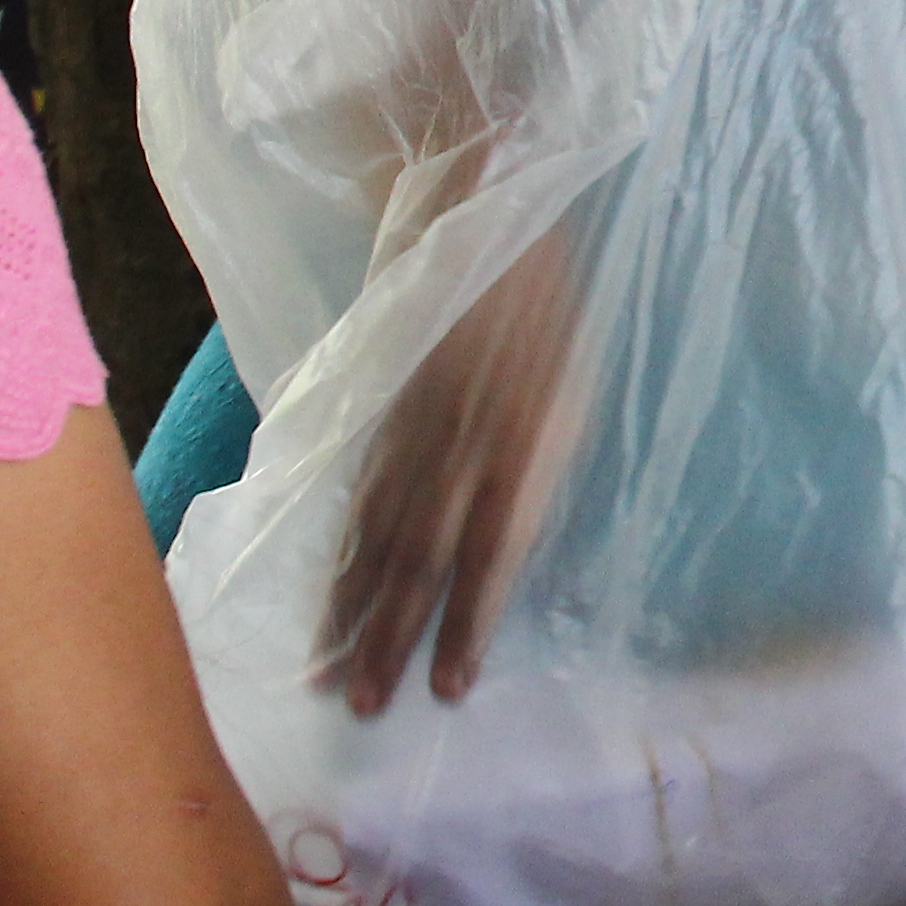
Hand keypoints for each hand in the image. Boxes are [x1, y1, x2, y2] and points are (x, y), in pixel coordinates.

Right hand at [319, 219, 586, 715]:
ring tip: (330, 674)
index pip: (493, 550)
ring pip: (378, 532)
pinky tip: (328, 591)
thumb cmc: (551, 295)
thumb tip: (514, 534)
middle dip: (391, 638)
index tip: (449, 688)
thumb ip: (545, 455)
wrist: (483, 197)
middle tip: (364, 708)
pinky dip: (342, 548)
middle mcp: (464, 441)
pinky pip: (359, 489)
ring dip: (354, 609)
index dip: (468, 622)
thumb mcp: (577, 375)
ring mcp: (413, 424)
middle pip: (420, 558)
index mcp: (529, 436)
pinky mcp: (383, 404)